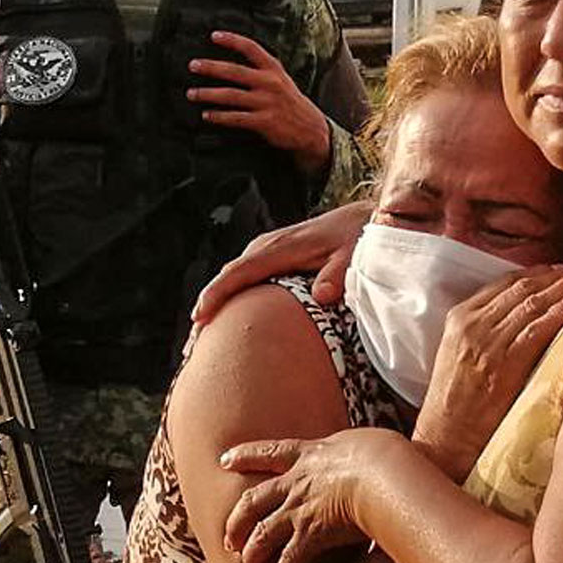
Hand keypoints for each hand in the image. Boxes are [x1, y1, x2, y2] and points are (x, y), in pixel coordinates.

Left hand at [188, 31, 332, 174]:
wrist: (311, 129)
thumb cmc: (290, 103)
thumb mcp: (281, 79)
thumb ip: (261, 70)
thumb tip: (233, 64)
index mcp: (273, 69)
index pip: (251, 48)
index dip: (232, 40)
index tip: (214, 35)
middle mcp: (269, 83)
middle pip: (235, 72)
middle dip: (211, 67)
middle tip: (192, 65)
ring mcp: (267, 103)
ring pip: (231, 96)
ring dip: (208, 94)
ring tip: (191, 93)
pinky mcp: (264, 122)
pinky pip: (236, 118)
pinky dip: (219, 116)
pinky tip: (206, 115)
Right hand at [192, 200, 372, 320]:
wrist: (368, 218)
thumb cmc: (360, 240)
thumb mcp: (355, 256)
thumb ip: (339, 275)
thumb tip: (321, 295)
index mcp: (284, 247)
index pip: (241, 271)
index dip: (218, 294)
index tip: (200, 318)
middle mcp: (270, 244)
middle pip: (229, 275)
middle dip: (209, 306)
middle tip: (194, 345)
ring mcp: (270, 247)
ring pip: (234, 274)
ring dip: (218, 300)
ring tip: (204, 337)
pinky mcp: (274, 254)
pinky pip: (245, 274)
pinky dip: (231, 293)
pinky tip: (228, 317)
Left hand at [221, 428, 404, 562]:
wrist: (383, 475)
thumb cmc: (383, 455)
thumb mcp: (363, 443)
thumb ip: (354, 451)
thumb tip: (369, 453)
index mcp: (309, 455)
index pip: (269, 452)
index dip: (245, 456)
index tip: (224, 460)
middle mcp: (296, 483)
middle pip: (252, 501)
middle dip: (237, 521)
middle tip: (229, 540)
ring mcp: (300, 509)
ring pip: (263, 534)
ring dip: (253, 555)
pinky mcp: (312, 534)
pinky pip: (289, 560)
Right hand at [414, 266, 562, 479]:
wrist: (446, 435)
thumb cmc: (457, 399)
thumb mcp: (460, 352)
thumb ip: (485, 328)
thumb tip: (525, 313)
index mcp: (459, 317)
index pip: (505, 283)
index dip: (538, 272)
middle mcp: (472, 324)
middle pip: (522, 288)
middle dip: (557, 276)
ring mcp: (486, 343)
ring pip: (531, 304)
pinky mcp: (503, 364)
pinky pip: (536, 330)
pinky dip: (558, 313)